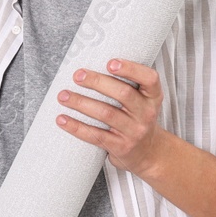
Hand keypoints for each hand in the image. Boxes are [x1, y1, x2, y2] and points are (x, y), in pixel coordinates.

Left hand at [55, 58, 170, 176]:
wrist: (148, 153)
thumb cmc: (138, 119)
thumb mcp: (143, 100)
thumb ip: (127, 83)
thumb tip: (91, 67)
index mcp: (152, 96)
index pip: (150, 78)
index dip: (131, 69)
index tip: (110, 63)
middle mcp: (146, 113)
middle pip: (123, 94)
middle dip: (97, 82)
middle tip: (78, 75)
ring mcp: (134, 131)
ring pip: (106, 114)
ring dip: (81, 103)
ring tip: (63, 96)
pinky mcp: (120, 147)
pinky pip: (96, 135)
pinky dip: (77, 127)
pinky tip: (62, 119)